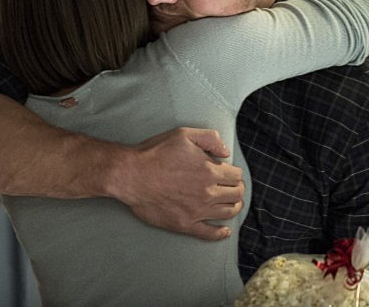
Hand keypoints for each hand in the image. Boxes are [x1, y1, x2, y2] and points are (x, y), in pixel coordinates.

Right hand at [110, 127, 244, 240]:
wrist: (131, 175)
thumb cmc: (155, 153)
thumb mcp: (183, 134)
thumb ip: (210, 138)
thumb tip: (226, 153)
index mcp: (209, 171)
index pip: (236, 176)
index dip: (235, 173)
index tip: (230, 173)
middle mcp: (207, 193)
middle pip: (236, 195)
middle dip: (237, 189)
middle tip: (232, 187)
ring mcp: (197, 211)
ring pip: (228, 212)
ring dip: (234, 207)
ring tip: (231, 203)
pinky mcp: (185, 225)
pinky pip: (209, 233)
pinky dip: (220, 233)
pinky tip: (224, 231)